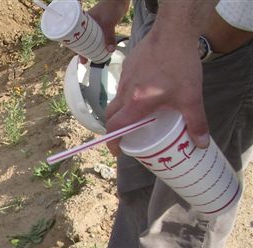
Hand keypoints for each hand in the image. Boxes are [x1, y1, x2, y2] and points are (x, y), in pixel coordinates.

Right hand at [80, 0, 129, 62]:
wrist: (120, 0)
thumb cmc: (111, 7)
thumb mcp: (109, 23)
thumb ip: (110, 37)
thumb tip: (110, 50)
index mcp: (83, 22)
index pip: (75, 36)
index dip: (75, 47)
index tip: (76, 55)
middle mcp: (87, 25)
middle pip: (82, 41)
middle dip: (82, 52)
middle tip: (83, 62)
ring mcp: (94, 27)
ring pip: (90, 41)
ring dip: (90, 50)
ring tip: (91, 60)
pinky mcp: (102, 28)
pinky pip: (98, 39)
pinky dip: (98, 45)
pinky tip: (100, 52)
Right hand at [105, 29, 208, 155]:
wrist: (173, 32)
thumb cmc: (180, 66)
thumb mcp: (191, 97)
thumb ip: (196, 122)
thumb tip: (201, 144)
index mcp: (136, 104)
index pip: (115, 127)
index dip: (112, 142)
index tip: (117, 150)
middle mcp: (125, 92)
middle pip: (111, 115)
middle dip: (115, 127)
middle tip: (126, 134)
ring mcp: (124, 78)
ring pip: (117, 99)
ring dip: (122, 109)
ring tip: (138, 112)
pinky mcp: (127, 66)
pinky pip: (123, 85)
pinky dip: (128, 93)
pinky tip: (145, 88)